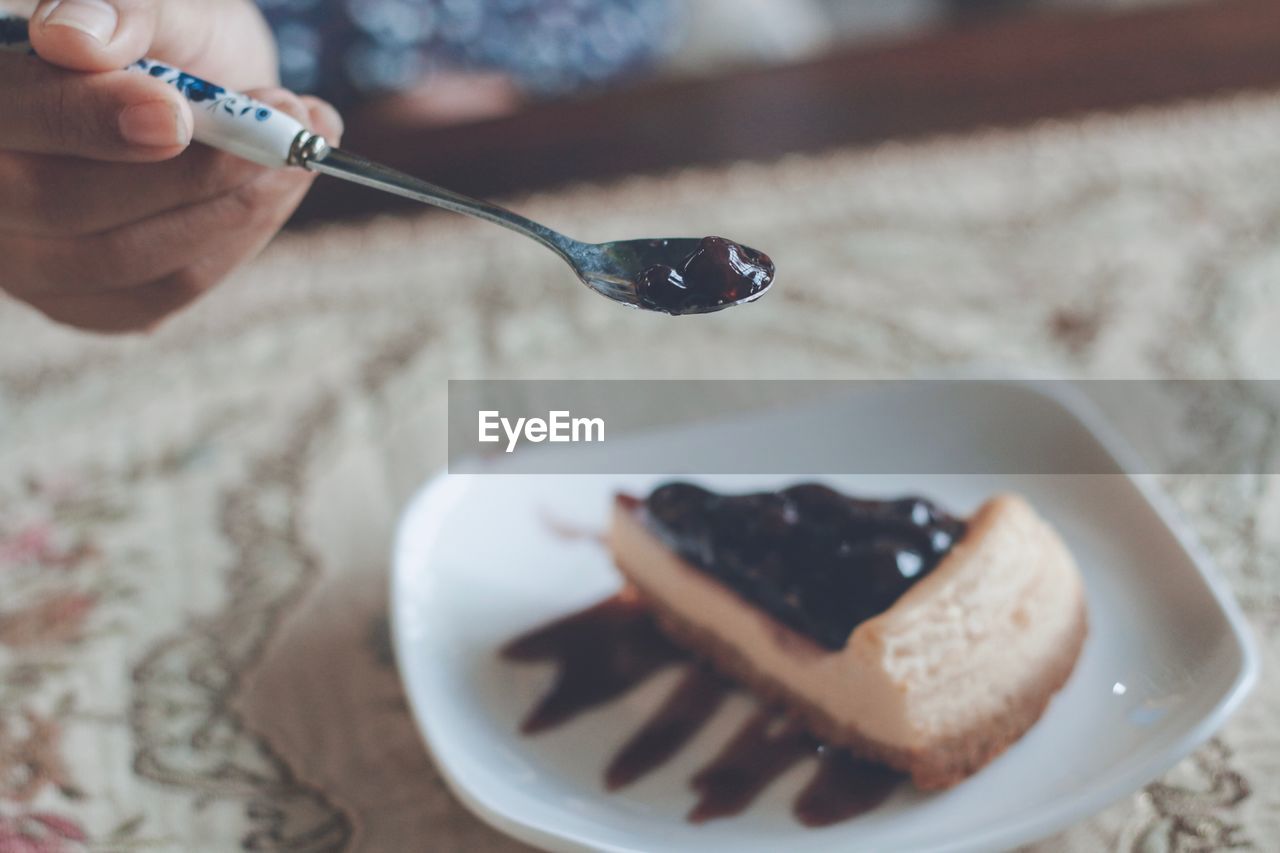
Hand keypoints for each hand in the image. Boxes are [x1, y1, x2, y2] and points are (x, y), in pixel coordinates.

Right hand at [0, 0, 342, 331]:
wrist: (202, 90)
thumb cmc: (165, 38)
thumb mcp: (161, 6)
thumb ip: (119, 9)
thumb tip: (74, 39)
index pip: (10, 114)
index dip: (86, 120)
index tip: (177, 115)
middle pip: (60, 202)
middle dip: (188, 172)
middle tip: (286, 126)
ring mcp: (29, 260)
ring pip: (121, 257)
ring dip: (231, 207)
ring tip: (300, 152)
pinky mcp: (90, 303)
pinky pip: (164, 290)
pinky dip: (234, 240)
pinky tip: (274, 193)